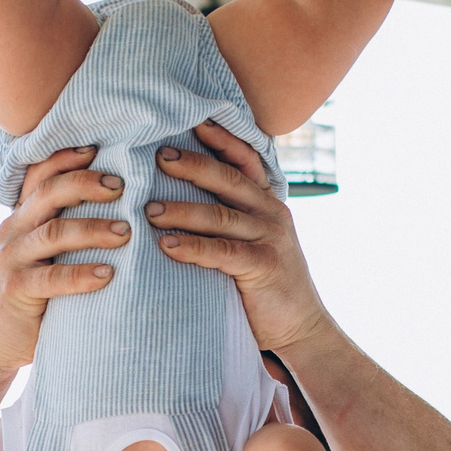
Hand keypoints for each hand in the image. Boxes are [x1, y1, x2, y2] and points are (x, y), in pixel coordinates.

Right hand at [0, 147, 129, 371]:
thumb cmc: (31, 296)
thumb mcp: (42, 257)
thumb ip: (63, 232)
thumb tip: (120, 209)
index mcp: (21, 218)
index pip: (40, 175)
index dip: (67, 158)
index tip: (100, 149)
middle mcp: (13, 231)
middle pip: (49, 193)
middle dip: (86, 184)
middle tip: (123, 186)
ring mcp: (12, 260)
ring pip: (54, 232)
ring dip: (93, 229)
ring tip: (127, 232)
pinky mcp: (16, 290)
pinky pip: (52, 278)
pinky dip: (81, 275)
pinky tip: (108, 274)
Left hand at [145, 122, 336, 355]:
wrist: (301, 329)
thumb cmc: (265, 285)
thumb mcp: (252, 243)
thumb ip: (228, 219)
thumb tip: (178, 199)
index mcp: (267, 203)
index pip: (245, 160)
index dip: (221, 138)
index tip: (193, 120)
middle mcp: (272, 214)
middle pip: (228, 180)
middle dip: (193, 165)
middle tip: (158, 156)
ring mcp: (271, 239)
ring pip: (221, 216)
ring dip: (182, 210)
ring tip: (148, 209)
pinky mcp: (264, 267)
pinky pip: (223, 253)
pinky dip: (193, 248)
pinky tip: (167, 246)